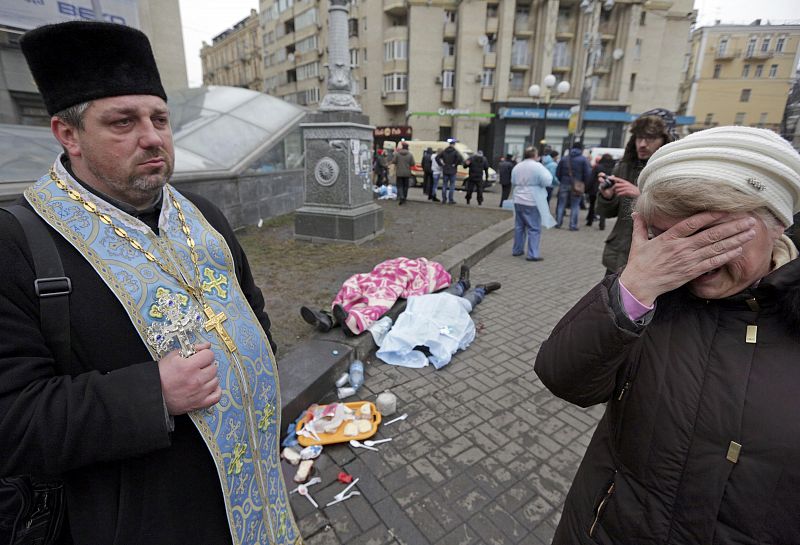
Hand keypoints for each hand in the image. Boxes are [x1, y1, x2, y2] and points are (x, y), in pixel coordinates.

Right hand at [158, 342, 220, 414]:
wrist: (153, 394)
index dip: (205, 354)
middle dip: (207, 365)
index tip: (201, 356)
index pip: (209, 355)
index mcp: (188, 367)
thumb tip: (205, 346)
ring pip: (216, 380)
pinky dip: (215, 391)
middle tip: (199, 367)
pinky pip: (216, 396)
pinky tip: (209, 387)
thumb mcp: (172, 357)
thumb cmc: (160, 376)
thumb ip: (191, 349)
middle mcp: (195, 380)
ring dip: (210, 378)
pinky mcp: (199, 403)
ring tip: (201, 377)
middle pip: (213, 368)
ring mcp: (199, 392)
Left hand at [599, 175, 638, 198]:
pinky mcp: (629, 192)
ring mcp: (628, 188)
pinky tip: (619, 195)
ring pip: (618, 189)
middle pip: (617, 185)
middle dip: (613, 188)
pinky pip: (622, 193)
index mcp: (626, 182)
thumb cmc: (632, 190)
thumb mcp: (627, 186)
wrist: (639, 194)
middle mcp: (626, 184)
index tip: (609, 177)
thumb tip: (615, 184)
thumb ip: (621, 185)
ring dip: (616, 192)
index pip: (619, 179)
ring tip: (616, 193)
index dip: (614, 178)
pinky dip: (619, 194)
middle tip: (612, 190)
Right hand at [619, 212, 756, 305]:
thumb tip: (636, 213)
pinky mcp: (691, 272)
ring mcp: (688, 260)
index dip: (710, 215)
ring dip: (735, 240)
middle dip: (732, 227)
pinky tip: (738, 250)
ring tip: (750, 233)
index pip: (692, 223)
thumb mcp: (638, 242)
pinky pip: (713, 263)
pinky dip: (726, 256)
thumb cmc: (638, 264)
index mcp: (668, 237)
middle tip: (749, 220)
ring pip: (716, 248)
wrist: (640, 285)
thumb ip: (640, 226)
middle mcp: (681, 248)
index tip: (725, 209)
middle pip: (711, 235)